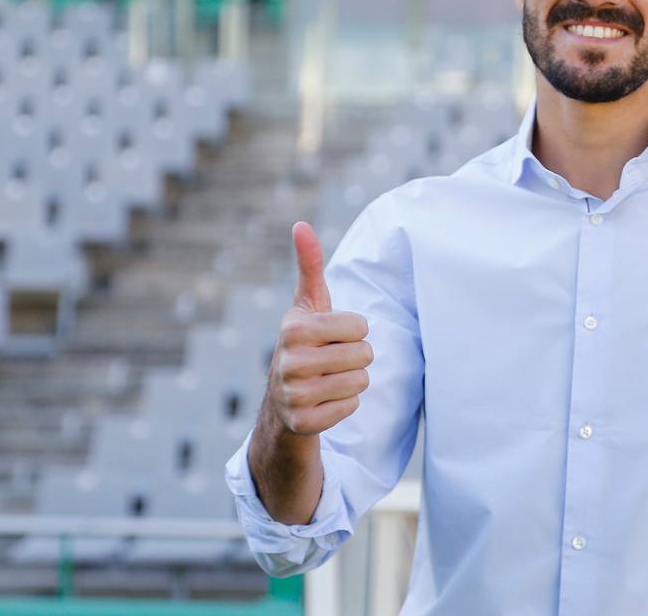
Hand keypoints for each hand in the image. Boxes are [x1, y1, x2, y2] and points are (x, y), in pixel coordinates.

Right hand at [262, 221, 372, 435]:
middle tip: (331, 360)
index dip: (353, 331)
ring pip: (361, 382)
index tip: (331, 336)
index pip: (361, 326)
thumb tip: (301, 225)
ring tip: (328, 378)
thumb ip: (309, 265)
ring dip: (352, 381)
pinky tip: (324, 400)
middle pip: (364, 355)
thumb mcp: (308, 305)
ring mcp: (294, 395)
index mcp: (294, 328)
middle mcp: (288, 362)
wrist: (283, 399)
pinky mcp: (304, 423)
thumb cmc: (306, 342)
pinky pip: (351, 407)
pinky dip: (344, 405)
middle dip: (355, 357)